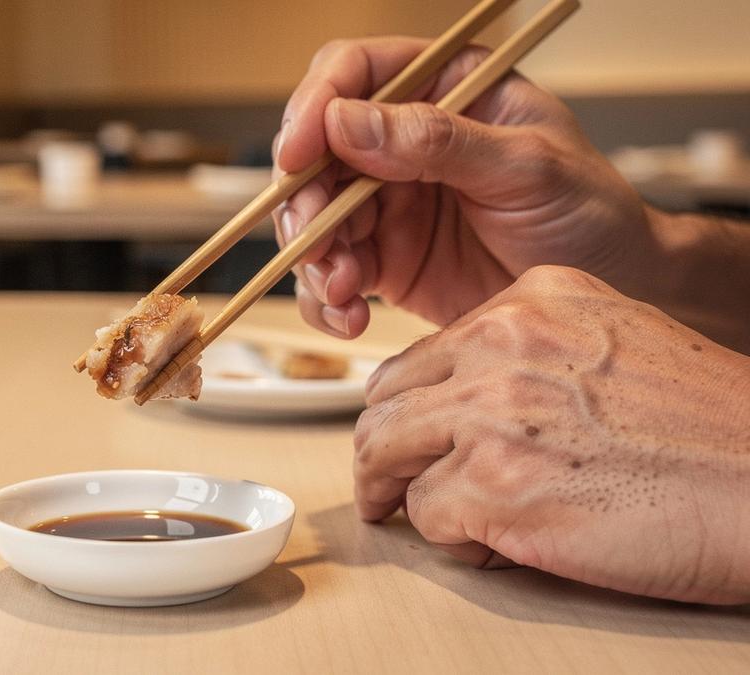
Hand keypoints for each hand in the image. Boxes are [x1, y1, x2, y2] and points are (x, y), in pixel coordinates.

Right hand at [273, 37, 652, 337]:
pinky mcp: (386, 260)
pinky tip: (349, 315)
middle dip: (306, 202)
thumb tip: (348, 123)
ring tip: (343, 290)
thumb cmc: (590, 214)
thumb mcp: (526, 167)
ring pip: (315, 218)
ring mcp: (390, 202)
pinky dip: (327, 299)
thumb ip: (437, 142)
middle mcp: (405, 142)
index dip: (314, 108)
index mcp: (444, 88)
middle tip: (316, 244)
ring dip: (313, 259)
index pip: (354, 73)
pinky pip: (332, 275)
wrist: (617, 292)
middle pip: (317, 153)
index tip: (298, 155)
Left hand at [355, 265, 749, 603]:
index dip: (411, 403)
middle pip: (386, 398)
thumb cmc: (712, 428)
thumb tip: (467, 393)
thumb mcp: (616, 342)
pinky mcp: (493, 485)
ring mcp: (490, 412)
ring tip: (416, 514)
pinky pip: (426, 515)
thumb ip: (536, 352)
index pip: (423, 354)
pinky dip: (450, 539)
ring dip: (394, 491)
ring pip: (382, 450)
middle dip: (381, 447)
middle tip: (387, 482)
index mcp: (530, 301)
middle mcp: (500, 344)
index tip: (411, 433)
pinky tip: (493, 544)